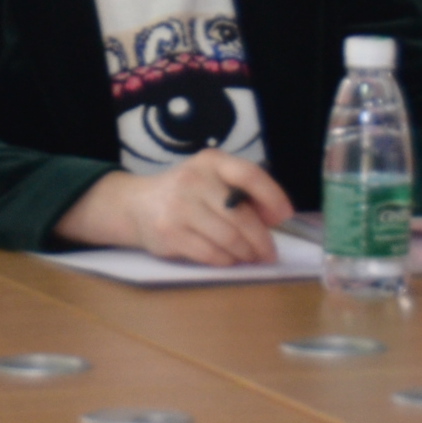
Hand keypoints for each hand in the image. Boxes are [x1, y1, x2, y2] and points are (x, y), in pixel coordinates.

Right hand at [54, 153, 293, 266]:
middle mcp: (193, 179)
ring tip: (249, 257)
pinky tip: (227, 258)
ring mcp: (179, 206)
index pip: (249, 174)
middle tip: (269, 253)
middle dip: (261, 240)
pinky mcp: (170, 232)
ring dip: (246, 254)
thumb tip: (277, 215)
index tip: (285, 215)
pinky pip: (212, 254)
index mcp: (210, 161)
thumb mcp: (213, 181)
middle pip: (241, 216)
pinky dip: (226, 261)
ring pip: (229, 239)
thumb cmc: (187, 194)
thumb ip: (244, 193)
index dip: (272, 196)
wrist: (136, 205)